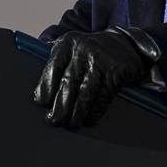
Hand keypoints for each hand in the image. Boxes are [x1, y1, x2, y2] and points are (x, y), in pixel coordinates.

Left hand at [33, 26, 159, 127]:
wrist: (128, 44)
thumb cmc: (93, 52)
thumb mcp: (73, 49)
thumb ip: (57, 64)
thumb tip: (39, 94)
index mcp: (68, 43)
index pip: (52, 69)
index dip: (45, 90)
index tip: (42, 103)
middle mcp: (84, 50)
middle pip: (67, 84)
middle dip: (59, 107)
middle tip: (54, 120)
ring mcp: (101, 61)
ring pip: (84, 94)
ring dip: (76, 113)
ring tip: (71, 123)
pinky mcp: (116, 73)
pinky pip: (102, 98)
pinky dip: (94, 112)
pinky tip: (89, 119)